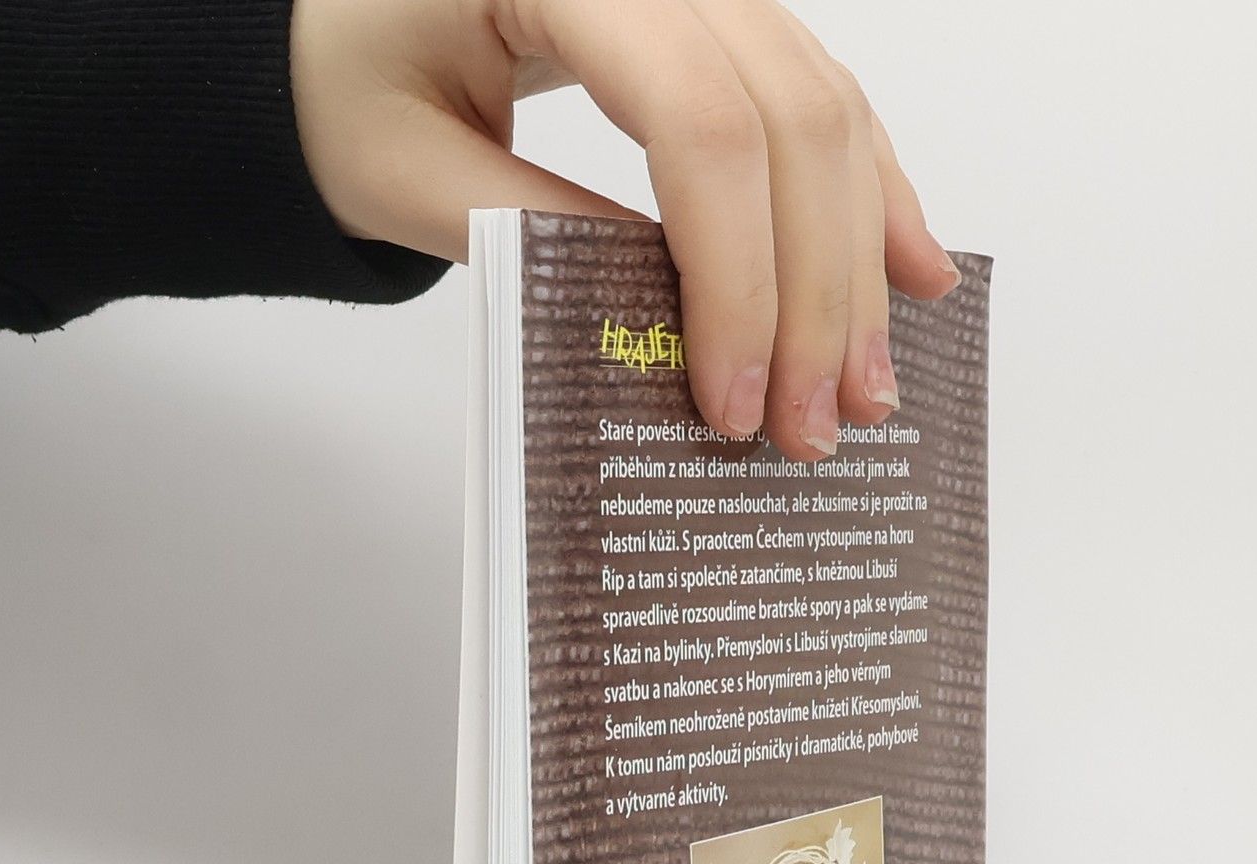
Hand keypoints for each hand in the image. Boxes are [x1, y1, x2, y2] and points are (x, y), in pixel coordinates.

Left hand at [290, 0, 961, 458]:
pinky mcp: (726, 23)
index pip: (701, 124)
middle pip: (791, 124)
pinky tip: (912, 275)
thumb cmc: (349, 76)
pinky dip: (873, 196)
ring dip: (857, 265)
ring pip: (827, 115)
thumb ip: (535, 239)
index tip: (731, 404)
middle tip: (812, 428)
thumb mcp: (404, 168)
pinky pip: (825, 101)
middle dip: (813, 295)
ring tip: (863, 388)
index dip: (736, 278)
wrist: (344, 13)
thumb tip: (670, 330)